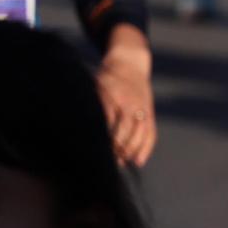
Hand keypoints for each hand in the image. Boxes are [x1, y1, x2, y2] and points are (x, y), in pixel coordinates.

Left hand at [95, 41, 155, 166]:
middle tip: (108, 164)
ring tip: (121, 163)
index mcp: (112, 95)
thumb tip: (76, 131)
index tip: (95, 152)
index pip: (107, 122)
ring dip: (131, 151)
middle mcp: (129, 102)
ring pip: (139, 134)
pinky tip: (138, 161)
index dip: (103, 139)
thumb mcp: (94, 87)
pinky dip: (146, 148)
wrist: (130, 63)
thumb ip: (90, 107)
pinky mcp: (149, 112)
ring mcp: (142, 107)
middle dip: (117, 148)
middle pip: (125, 130)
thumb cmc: (105, 78)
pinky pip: (151, 133)